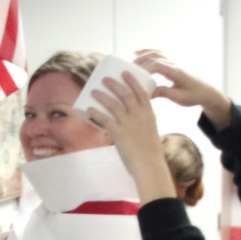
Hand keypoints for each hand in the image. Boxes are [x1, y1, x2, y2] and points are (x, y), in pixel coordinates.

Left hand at [88, 73, 176, 204]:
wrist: (150, 167)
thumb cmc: (151, 154)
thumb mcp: (151, 133)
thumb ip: (143, 125)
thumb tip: (131, 122)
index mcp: (149, 115)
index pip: (141, 92)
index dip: (132, 81)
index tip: (125, 73)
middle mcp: (139, 116)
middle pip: (125, 94)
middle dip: (114, 84)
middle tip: (105, 79)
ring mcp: (129, 124)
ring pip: (113, 104)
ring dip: (102, 96)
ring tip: (94, 91)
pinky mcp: (119, 134)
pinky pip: (105, 120)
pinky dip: (96, 113)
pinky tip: (89, 109)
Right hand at [133, 49, 231, 130]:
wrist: (205, 91)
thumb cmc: (193, 95)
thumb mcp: (179, 98)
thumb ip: (164, 93)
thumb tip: (149, 92)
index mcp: (176, 72)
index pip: (157, 65)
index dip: (145, 69)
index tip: (135, 76)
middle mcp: (173, 64)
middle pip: (153, 57)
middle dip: (139, 63)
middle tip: (126, 72)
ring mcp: (171, 62)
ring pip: (154, 53)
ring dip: (141, 57)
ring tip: (129, 65)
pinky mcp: (169, 64)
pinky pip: (157, 53)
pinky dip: (146, 51)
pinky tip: (137, 52)